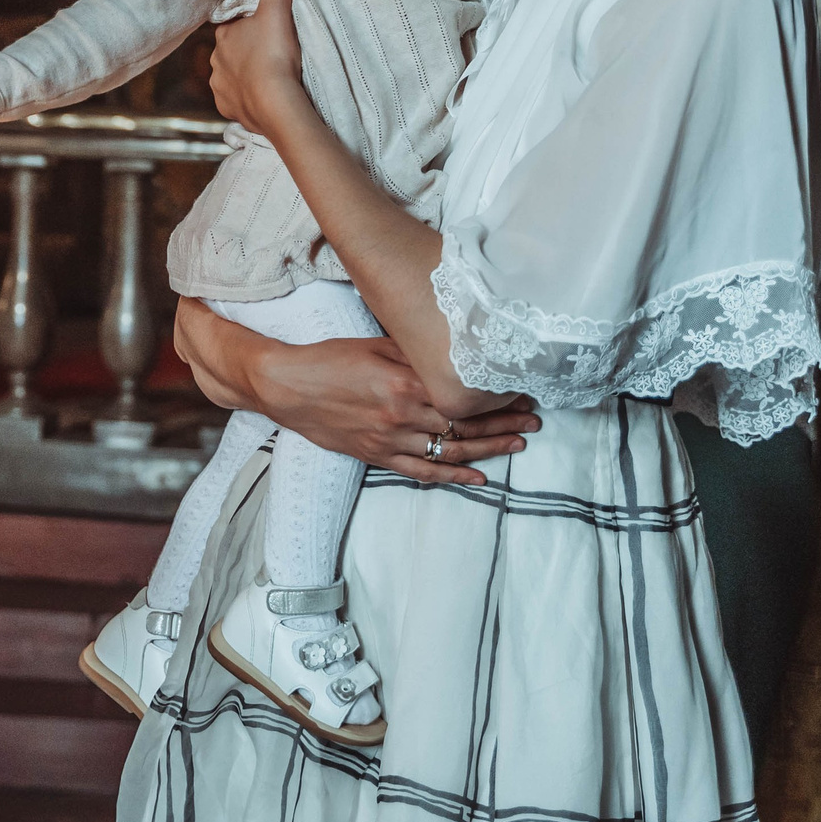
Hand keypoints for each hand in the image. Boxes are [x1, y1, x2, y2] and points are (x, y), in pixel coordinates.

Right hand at [175, 296, 535, 485]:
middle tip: (534, 423)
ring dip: (488, 450)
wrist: (287, 387)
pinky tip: (479, 478)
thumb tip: (453, 350)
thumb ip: (415, 351)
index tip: (523, 394)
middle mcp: (403, 415)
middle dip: (504, 425)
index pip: (464, 395)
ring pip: (451, 451)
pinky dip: (452, 476)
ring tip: (518, 445)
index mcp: (405, 383)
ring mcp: (390, 440)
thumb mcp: (376, 343)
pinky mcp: (377, 456)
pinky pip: (422, 471)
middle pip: (465, 425)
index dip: (497, 399)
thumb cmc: (329, 358)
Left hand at [209, 0, 305, 133]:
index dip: (248, 23)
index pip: (233, 23)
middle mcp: (215, 61)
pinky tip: (261, 97)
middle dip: (247, 50)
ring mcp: (220, 87)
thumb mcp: (278, 6)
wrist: (275, 103)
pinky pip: (235, 102)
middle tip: (272, 51)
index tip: (265, 26)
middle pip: (232, 51)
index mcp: (224, 35)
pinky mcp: (228, 109)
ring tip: (270, 76)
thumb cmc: (274, 52)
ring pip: (232, 77)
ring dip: (247, 76)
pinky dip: (246, 99)